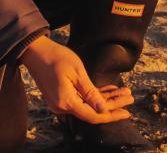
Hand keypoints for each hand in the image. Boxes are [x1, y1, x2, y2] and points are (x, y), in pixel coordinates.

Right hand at [18, 35, 133, 123]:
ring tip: (124, 92)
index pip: (93, 116)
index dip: (111, 115)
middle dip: (113, 105)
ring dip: (106, 100)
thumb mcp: (78, 73)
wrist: (36, 52)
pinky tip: (110, 90)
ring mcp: (60, 103)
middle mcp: (62, 107)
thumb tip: (103, 110)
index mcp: (66, 102)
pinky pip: (80, 100)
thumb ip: (91, 94)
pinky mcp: (60, 97)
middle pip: (92, 111)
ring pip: (88, 106)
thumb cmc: (57, 58)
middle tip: (130, 97)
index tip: (127, 112)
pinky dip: (94, 96)